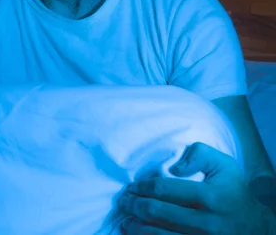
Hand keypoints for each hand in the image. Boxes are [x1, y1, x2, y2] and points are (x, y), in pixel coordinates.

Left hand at [118, 142, 275, 233]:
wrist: (255, 227)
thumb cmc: (233, 192)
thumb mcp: (223, 165)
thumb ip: (199, 154)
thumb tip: (174, 167)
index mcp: (210, 197)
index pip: (164, 190)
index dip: (142, 187)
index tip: (132, 187)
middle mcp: (206, 223)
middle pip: (157, 213)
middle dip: (134, 205)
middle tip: (124, 201)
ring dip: (136, 227)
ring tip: (125, 219)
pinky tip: (136, 233)